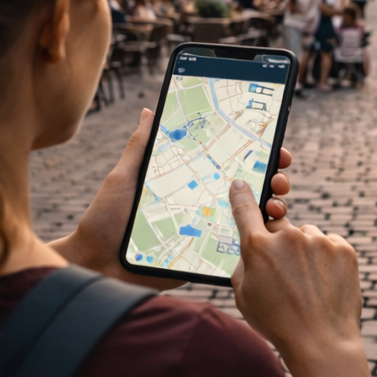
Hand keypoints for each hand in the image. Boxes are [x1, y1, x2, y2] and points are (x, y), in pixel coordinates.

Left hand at [50, 109, 293, 287]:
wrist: (96, 265)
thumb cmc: (105, 220)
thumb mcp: (123, 178)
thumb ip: (140, 147)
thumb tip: (150, 111)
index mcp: (187, 185)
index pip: (226, 165)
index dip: (253, 155)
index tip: (272, 144)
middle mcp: (201, 207)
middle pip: (245, 191)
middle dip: (272, 178)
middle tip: (280, 173)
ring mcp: (205, 233)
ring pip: (247, 221)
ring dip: (271, 209)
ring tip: (275, 203)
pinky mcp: (203, 260)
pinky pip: (234, 252)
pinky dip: (254, 242)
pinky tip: (265, 232)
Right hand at [229, 179, 361, 364]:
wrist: (322, 343)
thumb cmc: (278, 323)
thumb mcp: (244, 297)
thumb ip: (243, 264)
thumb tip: (250, 248)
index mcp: (258, 248)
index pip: (245, 210)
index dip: (241, 195)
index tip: (239, 184)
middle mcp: (288, 238)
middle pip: (279, 227)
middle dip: (279, 243)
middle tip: (285, 272)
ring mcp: (318, 241)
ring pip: (307, 236)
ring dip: (305, 251)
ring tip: (308, 285)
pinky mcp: (343, 248)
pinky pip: (330, 244)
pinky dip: (327, 258)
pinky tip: (325, 283)